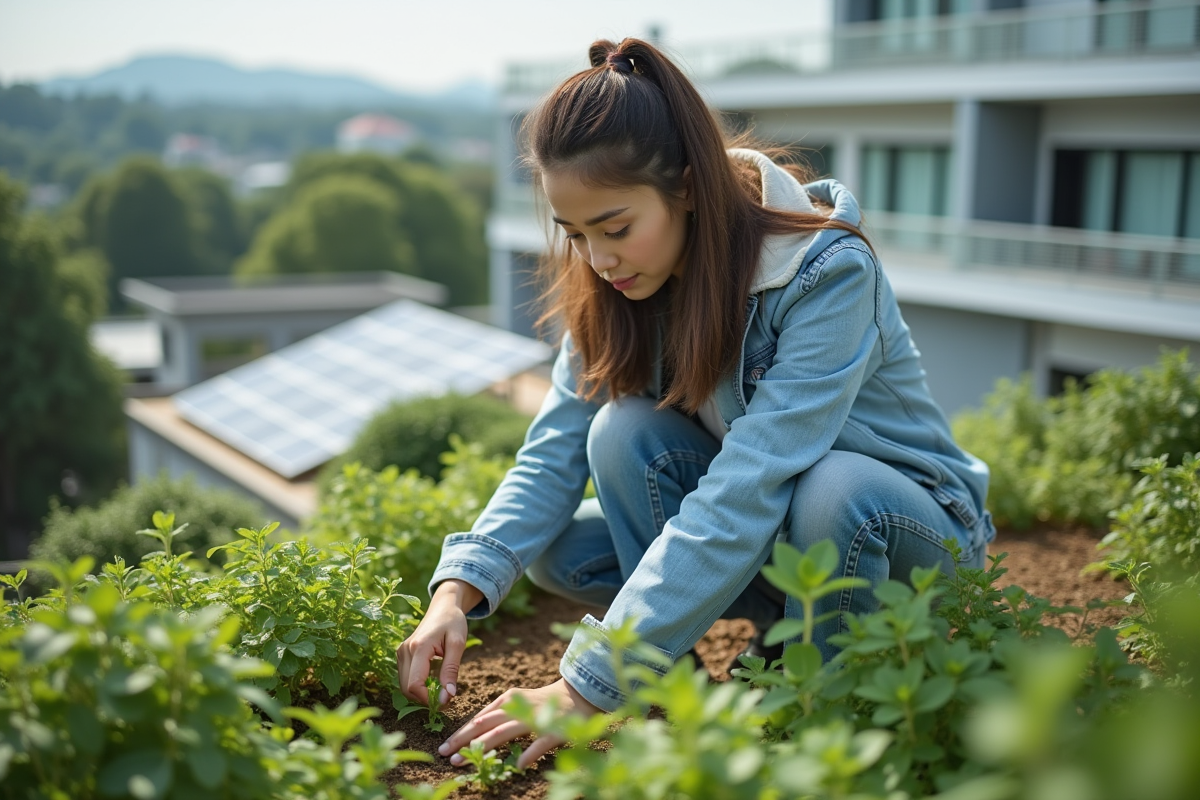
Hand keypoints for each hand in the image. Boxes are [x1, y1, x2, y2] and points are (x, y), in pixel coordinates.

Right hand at [396, 580, 480, 706]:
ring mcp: (401, 653)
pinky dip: (418, 686)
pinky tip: (433, 683)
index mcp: (419, 647)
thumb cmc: (453, 622)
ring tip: (441, 690)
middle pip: (407, 688)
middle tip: (446, 698)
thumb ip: (451, 670)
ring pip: (405, 686)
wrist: (443, 606)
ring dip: (421, 694)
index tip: (447, 701)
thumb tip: (448, 696)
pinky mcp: (401, 655)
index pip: (415, 684)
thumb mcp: (457, 644)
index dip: (429, 698)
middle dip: (425, 699)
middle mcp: (405, 650)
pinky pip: (406, 679)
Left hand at [438, 678, 599, 769]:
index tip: (444, 748)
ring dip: (484, 747)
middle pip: (485, 724)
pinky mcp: (554, 728)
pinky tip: (518, 766)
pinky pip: (540, 742)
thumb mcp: (516, 702)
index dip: (461, 734)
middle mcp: (517, 707)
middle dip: (464, 741)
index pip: (479, 719)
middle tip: (446, 756)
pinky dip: (529, 753)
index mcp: (507, 699)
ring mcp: (536, 717)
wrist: (578, 695)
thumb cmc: (542, 702)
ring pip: (505, 731)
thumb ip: (497, 714)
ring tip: (466, 760)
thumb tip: (472, 728)